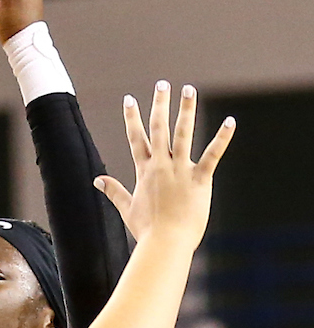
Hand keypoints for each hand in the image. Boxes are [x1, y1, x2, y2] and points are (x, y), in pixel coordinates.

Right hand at [94, 82, 235, 249]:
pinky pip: (213, 154)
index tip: (129, 99)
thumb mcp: (127, 208)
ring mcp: (181, 171)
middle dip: (160, 104)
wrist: (165, 243)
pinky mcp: (200, 180)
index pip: (136, 138)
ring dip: (186, 110)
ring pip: (184, 134)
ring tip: (189, 90)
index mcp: (145, 171)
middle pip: (159, 129)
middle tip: (162, 84)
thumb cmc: (147, 230)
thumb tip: (97, 180)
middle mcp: (162, 166)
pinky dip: (222, 138)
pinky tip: (230, 121)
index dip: (132, 117)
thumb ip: (113, 191)